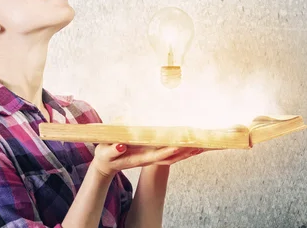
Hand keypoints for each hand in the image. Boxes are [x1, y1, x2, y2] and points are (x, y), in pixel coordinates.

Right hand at [92, 143, 209, 177]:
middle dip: (184, 152)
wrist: (106, 163)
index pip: (157, 155)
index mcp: (139, 157)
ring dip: (186, 152)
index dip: (168, 150)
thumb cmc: (105, 155)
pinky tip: (191, 145)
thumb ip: (113, 149)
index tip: (179, 144)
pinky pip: (170, 153)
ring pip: (173, 156)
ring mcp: (151, 157)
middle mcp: (148, 158)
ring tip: (201, 145)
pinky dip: (182, 150)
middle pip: (170, 157)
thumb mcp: (105, 152)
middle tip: (198, 144)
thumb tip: (122, 145)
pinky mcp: (152, 154)